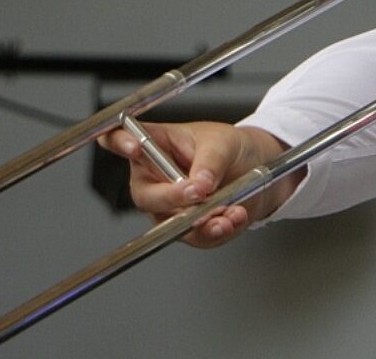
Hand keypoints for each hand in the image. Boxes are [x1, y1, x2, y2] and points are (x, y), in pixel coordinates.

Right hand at [97, 120, 297, 247]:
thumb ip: (210, 162)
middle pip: (144, 195)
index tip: (133, 146)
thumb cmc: (230, 148)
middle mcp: (154, 179)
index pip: (121, 139)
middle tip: (198, 192)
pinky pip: (194, 236)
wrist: (257, 169)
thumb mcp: (223, 144)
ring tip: (227, 211)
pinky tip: (233, 218)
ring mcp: (169, 207)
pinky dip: (216, 230)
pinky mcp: (187, 228)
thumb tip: (200, 184)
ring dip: (199, 220)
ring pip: (169, 222)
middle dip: (171, 197)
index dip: (118, 142)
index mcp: (155, 146)